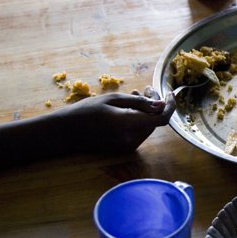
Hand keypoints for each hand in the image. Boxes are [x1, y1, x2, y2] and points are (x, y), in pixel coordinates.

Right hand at [57, 87, 175, 152]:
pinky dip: (139, 119)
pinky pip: (139, 132)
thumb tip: (161, 104)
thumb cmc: (86, 111)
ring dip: (147, 111)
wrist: (66, 132)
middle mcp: (131, 139)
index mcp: (128, 125)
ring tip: (135, 94)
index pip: (161, 119)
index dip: (170, 105)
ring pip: (148, 126)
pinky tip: (129, 108)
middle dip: (155, 104)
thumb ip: (139, 102)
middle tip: (145, 89)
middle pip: (155, 121)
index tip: (170, 93)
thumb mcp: (112, 99)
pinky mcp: (124, 148)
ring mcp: (128, 146)